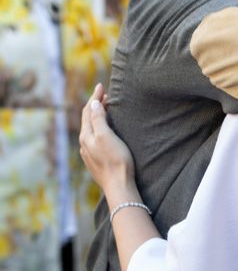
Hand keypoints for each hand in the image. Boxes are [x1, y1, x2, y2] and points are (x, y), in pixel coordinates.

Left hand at [79, 84, 135, 200]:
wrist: (119, 186)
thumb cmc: (116, 160)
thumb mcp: (106, 136)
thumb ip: (99, 119)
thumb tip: (94, 104)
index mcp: (86, 135)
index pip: (89, 110)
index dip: (95, 97)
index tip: (101, 85)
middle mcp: (84, 143)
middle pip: (88, 119)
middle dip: (95, 104)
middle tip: (105, 94)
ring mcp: (89, 153)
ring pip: (91, 129)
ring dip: (97, 116)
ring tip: (106, 108)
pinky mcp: (96, 160)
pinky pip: (95, 138)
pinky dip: (99, 128)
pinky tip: (105, 130)